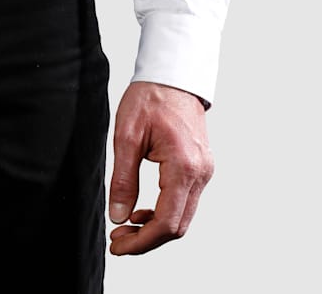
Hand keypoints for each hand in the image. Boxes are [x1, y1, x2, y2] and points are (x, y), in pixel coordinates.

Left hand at [108, 80, 213, 255]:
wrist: (172, 76)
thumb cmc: (150, 98)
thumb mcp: (127, 135)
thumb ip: (123, 179)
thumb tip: (118, 216)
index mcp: (184, 166)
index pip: (167, 222)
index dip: (141, 242)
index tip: (118, 245)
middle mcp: (201, 173)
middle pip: (177, 226)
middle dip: (146, 240)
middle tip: (117, 241)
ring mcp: (204, 172)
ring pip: (182, 217)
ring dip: (154, 228)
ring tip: (125, 226)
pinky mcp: (200, 169)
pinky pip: (184, 202)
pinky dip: (164, 213)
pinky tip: (141, 211)